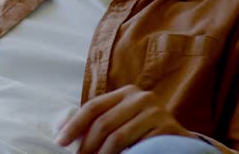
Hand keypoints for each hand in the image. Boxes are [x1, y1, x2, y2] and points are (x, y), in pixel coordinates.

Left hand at [55, 85, 194, 153]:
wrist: (179, 141)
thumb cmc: (143, 130)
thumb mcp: (121, 119)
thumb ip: (100, 120)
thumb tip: (62, 130)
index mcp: (126, 92)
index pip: (93, 107)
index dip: (74, 125)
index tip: (60, 141)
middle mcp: (141, 97)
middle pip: (103, 122)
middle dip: (86, 144)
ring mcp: (156, 112)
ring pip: (118, 137)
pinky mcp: (167, 128)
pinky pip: (137, 146)